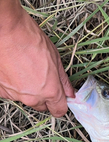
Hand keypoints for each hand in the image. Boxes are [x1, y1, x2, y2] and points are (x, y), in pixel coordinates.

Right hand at [0, 0, 73, 116]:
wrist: (6, 30)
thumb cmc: (30, 39)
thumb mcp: (55, 58)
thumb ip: (63, 79)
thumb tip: (69, 91)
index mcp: (50, 91)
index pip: (59, 110)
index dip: (61, 105)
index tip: (60, 100)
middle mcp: (33, 97)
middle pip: (42, 106)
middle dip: (45, 96)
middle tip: (43, 79)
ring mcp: (16, 95)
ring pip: (27, 99)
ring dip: (29, 90)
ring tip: (26, 70)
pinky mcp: (2, 91)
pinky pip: (12, 93)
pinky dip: (14, 86)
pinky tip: (15, 71)